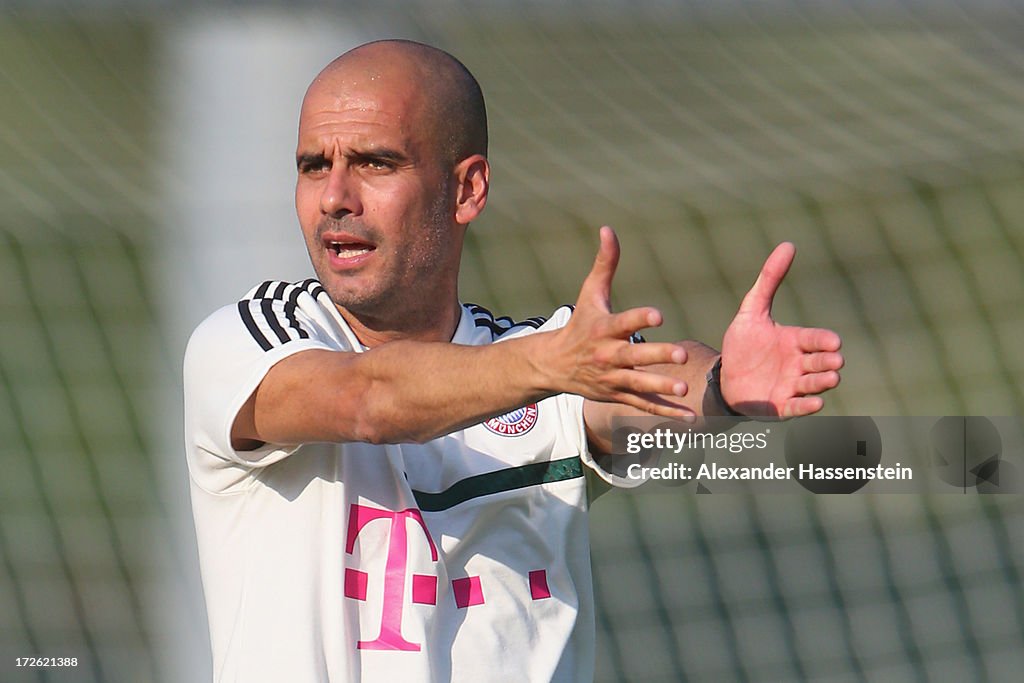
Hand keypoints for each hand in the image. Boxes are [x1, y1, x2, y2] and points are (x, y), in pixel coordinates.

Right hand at [546, 227, 693, 417]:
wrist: (554, 365)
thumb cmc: (580, 325)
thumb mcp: (589, 294)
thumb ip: (605, 264)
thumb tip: (609, 229)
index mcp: (604, 329)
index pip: (623, 322)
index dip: (640, 318)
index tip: (658, 315)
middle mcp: (608, 355)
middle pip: (634, 356)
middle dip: (657, 356)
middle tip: (681, 353)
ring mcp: (613, 378)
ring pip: (639, 385)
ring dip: (661, 387)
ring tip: (684, 388)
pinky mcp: (618, 396)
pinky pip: (643, 406)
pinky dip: (665, 413)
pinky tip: (689, 417)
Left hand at [719, 242, 843, 416]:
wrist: (724, 377)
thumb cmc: (743, 344)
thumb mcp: (751, 310)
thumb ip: (769, 279)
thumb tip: (788, 245)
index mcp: (795, 341)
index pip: (815, 340)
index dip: (824, 341)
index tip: (834, 341)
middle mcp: (799, 364)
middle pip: (819, 363)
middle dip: (828, 362)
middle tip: (835, 360)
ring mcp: (792, 386)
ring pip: (813, 385)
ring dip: (823, 383)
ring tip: (832, 378)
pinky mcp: (781, 406)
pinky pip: (797, 407)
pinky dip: (807, 406)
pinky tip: (815, 404)